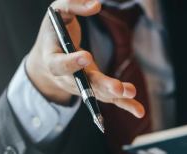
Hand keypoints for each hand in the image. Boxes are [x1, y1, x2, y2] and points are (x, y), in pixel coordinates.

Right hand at [25, 0, 143, 117]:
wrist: (47, 61)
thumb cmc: (54, 33)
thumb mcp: (57, 13)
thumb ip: (72, 5)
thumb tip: (95, 5)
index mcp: (52, 59)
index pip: (60, 64)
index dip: (72, 63)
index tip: (86, 56)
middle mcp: (67, 78)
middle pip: (85, 84)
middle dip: (101, 85)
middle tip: (116, 87)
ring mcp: (83, 87)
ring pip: (99, 93)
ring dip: (116, 95)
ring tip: (131, 91)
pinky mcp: (96, 90)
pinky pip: (111, 99)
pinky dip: (126, 105)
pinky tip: (139, 111)